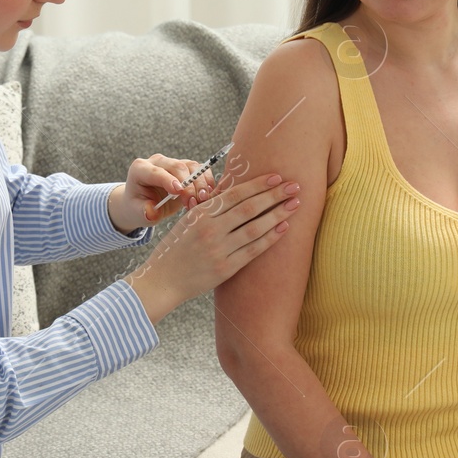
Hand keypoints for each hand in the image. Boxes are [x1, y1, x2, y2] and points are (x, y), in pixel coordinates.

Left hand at [110, 153, 220, 231]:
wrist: (143, 204)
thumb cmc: (138, 207)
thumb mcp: (137, 212)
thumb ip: (143, 212)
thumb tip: (151, 212)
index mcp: (140, 169)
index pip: (156, 172)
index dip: (168, 180)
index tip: (178, 192)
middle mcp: (157, 162)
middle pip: (177, 167)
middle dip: (188, 185)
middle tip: (194, 202)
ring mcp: (173, 163)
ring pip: (191, 166)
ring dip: (200, 183)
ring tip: (202, 200)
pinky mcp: (186, 168)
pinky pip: (200, 169)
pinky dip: (206, 181)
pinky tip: (208, 194)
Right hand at [124, 171, 298, 323]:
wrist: (162, 280)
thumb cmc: (177, 248)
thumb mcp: (188, 222)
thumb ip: (210, 208)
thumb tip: (235, 190)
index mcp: (200, 213)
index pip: (235, 194)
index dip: (258, 184)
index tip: (277, 177)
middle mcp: (210, 229)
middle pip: (249, 207)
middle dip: (274, 195)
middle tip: (295, 186)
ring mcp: (218, 249)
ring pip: (255, 227)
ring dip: (278, 214)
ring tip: (295, 204)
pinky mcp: (225, 268)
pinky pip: (253, 250)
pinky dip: (270, 237)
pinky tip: (284, 227)